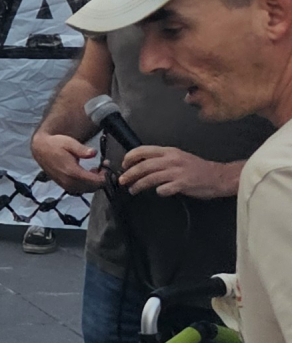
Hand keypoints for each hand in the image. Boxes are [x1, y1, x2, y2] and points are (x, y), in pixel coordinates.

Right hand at [29, 127, 104, 193]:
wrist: (40, 149)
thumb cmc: (55, 144)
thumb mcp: (70, 143)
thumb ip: (82, 150)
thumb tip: (93, 153)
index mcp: (72, 172)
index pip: (95, 181)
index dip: (105, 176)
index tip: (106, 166)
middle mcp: (68, 181)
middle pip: (93, 187)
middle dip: (101, 179)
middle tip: (102, 167)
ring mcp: (65, 185)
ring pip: (87, 190)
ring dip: (94, 182)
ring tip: (95, 170)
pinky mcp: (64, 185)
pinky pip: (80, 189)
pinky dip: (87, 184)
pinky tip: (86, 174)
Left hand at [119, 146, 240, 200]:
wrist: (219, 176)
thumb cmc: (198, 169)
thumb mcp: (178, 157)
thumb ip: (162, 159)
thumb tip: (142, 165)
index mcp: (170, 151)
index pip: (143, 150)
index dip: (130, 157)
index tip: (124, 165)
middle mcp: (172, 160)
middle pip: (143, 166)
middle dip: (129, 174)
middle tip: (122, 180)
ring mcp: (177, 172)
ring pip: (150, 178)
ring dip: (138, 185)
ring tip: (132, 190)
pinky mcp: (183, 184)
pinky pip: (164, 189)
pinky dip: (159, 191)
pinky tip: (159, 192)